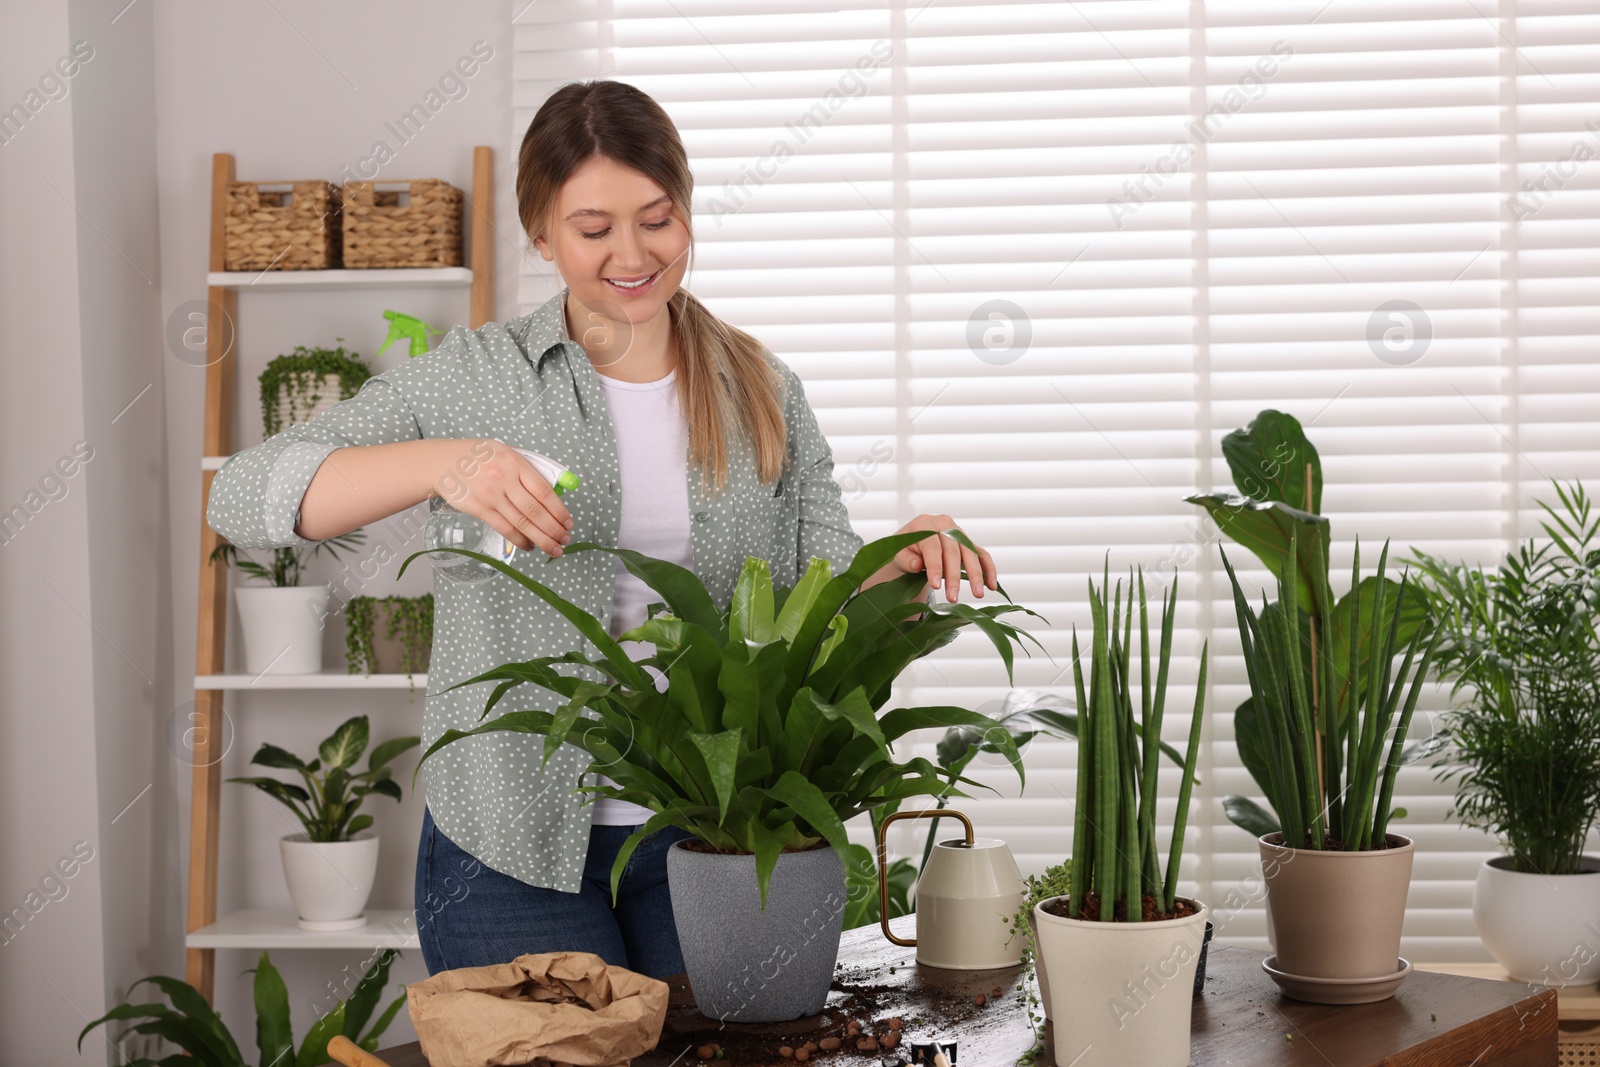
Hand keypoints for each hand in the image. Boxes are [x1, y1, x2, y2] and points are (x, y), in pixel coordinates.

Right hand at [434, 439, 573, 557]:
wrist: (444, 462)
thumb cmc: (481, 457)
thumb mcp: (507, 453)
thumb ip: (529, 471)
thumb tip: (555, 493)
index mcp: (516, 462)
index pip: (544, 491)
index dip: (559, 510)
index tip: (568, 522)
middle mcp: (503, 478)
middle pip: (535, 511)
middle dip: (554, 530)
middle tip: (565, 541)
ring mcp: (490, 495)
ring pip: (521, 523)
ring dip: (541, 539)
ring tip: (553, 549)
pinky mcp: (478, 508)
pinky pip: (504, 528)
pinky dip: (519, 540)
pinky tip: (529, 546)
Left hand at [869, 514, 997, 602]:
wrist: (913, 541)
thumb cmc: (905, 548)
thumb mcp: (898, 553)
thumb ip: (906, 559)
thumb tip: (917, 565)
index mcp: (927, 524)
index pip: (933, 547)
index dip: (935, 567)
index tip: (935, 586)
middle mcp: (946, 526)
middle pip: (954, 552)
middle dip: (954, 576)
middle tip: (953, 597)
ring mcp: (960, 534)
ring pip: (971, 554)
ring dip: (976, 575)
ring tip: (978, 594)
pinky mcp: (970, 544)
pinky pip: (982, 556)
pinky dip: (989, 570)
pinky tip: (992, 585)